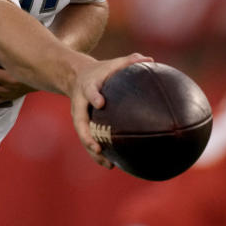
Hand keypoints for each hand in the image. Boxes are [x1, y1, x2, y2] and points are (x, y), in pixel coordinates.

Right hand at [70, 52, 150, 168]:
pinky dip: (98, 154)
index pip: (89, 91)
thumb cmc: (101, 71)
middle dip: (86, 135)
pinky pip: (89, 140)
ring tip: (107, 163)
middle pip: (79, 121)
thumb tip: (150, 60)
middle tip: (97, 146)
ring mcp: (79, 117)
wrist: (76, 76)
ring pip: (83, 135)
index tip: (100, 103)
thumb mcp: (112, 64)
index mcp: (87, 87)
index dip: (94, 96)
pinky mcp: (83, 125)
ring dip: (93, 150)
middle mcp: (80, 104)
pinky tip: (112, 165)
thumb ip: (129, 61)